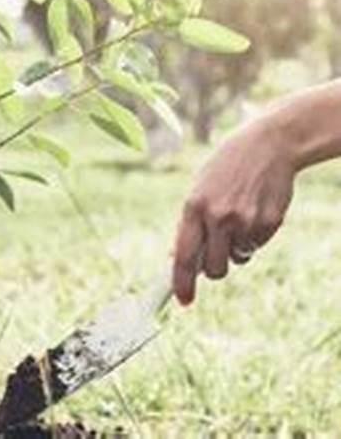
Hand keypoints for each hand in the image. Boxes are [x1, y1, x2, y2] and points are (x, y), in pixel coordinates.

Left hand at [172, 117, 296, 304]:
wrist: (268, 145)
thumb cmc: (225, 169)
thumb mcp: (198, 190)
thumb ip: (188, 225)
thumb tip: (176, 258)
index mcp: (194, 207)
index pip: (183, 256)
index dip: (181, 283)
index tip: (183, 301)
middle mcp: (219, 217)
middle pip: (213, 270)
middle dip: (212, 270)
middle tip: (215, 255)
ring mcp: (246, 221)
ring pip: (237, 259)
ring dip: (234, 250)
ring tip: (236, 219)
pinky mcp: (269, 223)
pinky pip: (256, 247)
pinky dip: (253, 238)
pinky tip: (253, 213)